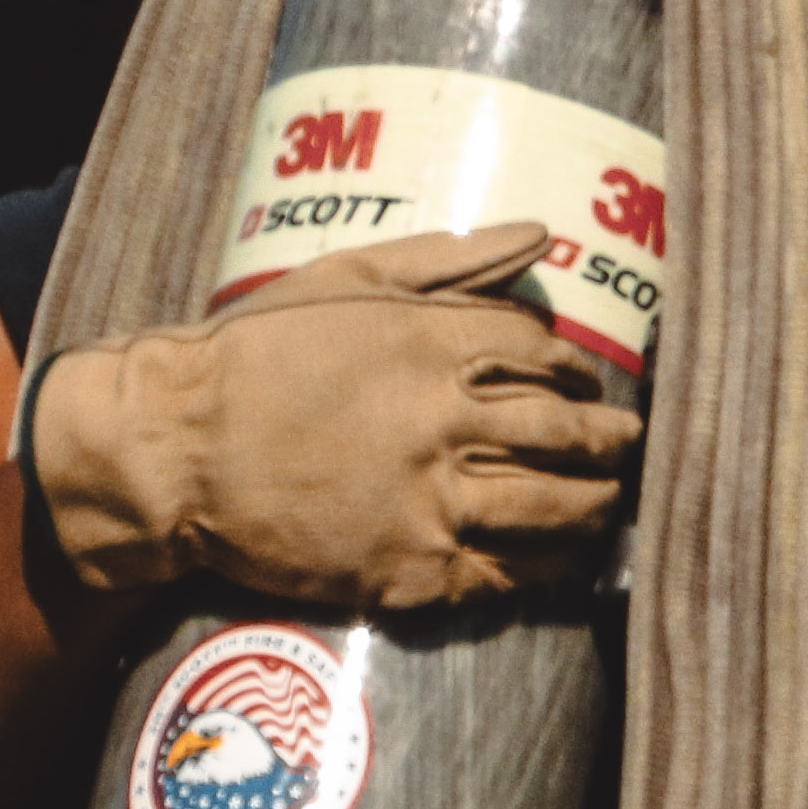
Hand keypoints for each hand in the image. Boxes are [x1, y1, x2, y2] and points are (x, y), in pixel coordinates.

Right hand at [24, 227, 644, 612]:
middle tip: (632, 443)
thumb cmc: (256, 353)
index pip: (541, 354)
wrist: (174, 452)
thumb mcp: (349, 276)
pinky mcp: (408, 569)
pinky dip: (547, 567)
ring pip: (550, 508)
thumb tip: (543, 234)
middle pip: (564, 433)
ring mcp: (428, 501)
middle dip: (610, 440)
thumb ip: (453, 258)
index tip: (584, 383)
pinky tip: (565, 559)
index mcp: (434, 342)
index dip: (574, 370)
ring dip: (595, 506)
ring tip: (612, 503)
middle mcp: (443, 422)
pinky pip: (503, 575)